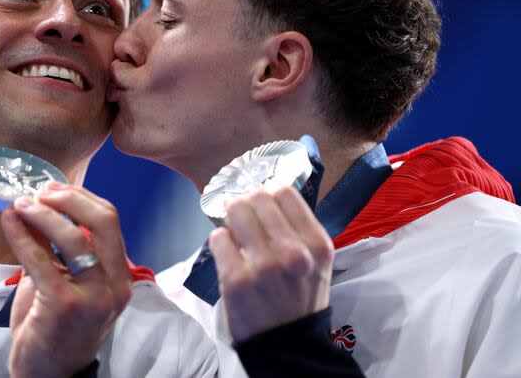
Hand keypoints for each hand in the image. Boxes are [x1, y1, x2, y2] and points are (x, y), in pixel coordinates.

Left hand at [0, 182, 132, 377]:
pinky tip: (9, 222)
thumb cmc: (56, 327)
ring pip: (73, 236)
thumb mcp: (66, 282)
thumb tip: (37, 205)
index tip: (54, 188)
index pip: (110, 221)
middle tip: (40, 191)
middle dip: (69, 198)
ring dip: (42, 213)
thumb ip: (58, 248)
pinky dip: (22, 234)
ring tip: (20, 204)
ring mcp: (93, 296)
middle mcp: (115, 285)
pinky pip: (40, 259)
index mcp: (120, 276)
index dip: (81, 197)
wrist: (49, 375)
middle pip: (103, 221)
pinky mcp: (63, 305)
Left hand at [208, 183, 333, 341]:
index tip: (260, 198)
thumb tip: (263, 190)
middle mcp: (293, 252)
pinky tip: (229, 253)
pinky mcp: (236, 279)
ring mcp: (263, 266)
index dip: (267, 190)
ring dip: (231, 218)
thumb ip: (296, 227)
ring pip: (235, 212)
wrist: (287, 343)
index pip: (284, 192)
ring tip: (235, 230)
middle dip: (245, 201)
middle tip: (241, 211)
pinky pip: (218, 238)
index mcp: (316, 244)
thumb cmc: (299, 296)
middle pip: (257, 198)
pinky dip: (220, 241)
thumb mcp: (314, 261)